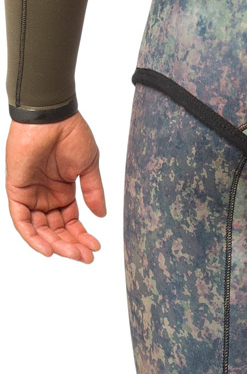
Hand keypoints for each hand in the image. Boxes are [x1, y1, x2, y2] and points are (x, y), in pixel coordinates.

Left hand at [5, 111, 105, 262]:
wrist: (52, 117)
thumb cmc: (71, 133)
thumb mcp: (88, 166)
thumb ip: (93, 192)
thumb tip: (101, 215)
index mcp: (63, 191)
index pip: (70, 221)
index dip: (82, 236)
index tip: (95, 247)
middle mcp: (46, 196)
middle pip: (56, 229)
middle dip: (71, 245)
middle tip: (86, 256)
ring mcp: (31, 194)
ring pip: (40, 229)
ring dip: (55, 244)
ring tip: (72, 254)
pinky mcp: (16, 191)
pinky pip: (21, 220)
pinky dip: (32, 236)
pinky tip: (48, 248)